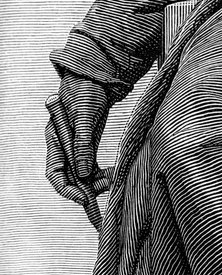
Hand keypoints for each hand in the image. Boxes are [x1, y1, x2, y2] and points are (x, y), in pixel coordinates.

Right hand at [45, 75, 112, 220]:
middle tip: (103, 194)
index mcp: (55, 139)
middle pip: (69, 177)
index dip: (66, 188)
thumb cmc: (86, 91)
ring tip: (112, 180)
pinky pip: (92, 167)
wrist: (96, 76)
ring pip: (82, 174)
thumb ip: (82, 144)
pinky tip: (114, 174)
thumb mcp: (84, 117)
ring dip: (96, 182)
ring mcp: (76, 146)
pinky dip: (102, 174)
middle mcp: (64, 146)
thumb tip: (82, 174)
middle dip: (84, 189)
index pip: (54, 172)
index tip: (83, 198)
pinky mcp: (88, 144)